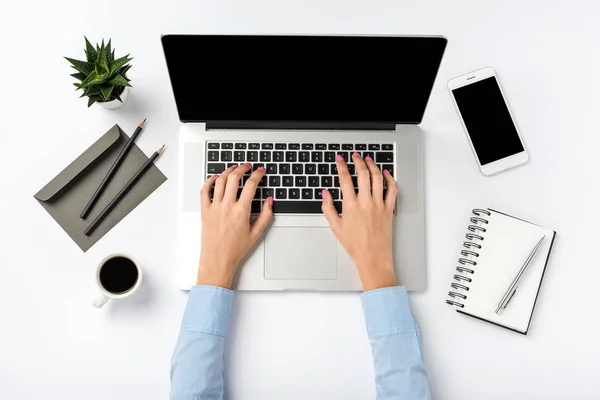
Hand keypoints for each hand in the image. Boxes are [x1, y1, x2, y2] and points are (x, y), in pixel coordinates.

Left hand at [197, 163, 272, 287]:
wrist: (217, 260)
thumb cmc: (235, 249)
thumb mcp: (257, 233)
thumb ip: (266, 215)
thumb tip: (269, 201)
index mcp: (241, 211)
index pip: (251, 185)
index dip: (258, 174)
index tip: (260, 171)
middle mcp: (227, 206)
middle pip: (235, 178)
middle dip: (243, 168)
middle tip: (247, 166)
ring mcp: (214, 207)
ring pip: (220, 181)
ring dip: (228, 171)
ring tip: (234, 168)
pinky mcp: (205, 211)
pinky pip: (205, 191)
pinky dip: (210, 181)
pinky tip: (215, 177)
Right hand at [321, 153, 397, 290]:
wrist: (372, 256)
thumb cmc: (355, 245)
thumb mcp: (336, 227)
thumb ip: (328, 208)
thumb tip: (325, 194)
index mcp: (350, 206)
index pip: (345, 179)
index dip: (341, 166)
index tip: (340, 160)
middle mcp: (365, 202)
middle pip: (362, 174)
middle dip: (358, 161)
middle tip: (355, 156)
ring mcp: (379, 204)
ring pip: (377, 178)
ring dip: (373, 166)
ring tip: (368, 160)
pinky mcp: (389, 209)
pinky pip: (392, 190)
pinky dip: (390, 179)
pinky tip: (386, 173)